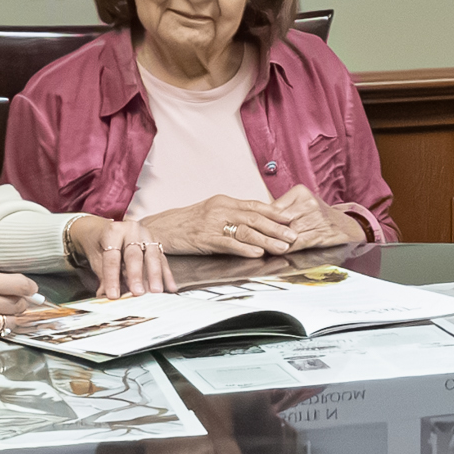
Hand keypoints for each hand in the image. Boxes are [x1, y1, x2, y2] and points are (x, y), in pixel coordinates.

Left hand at [65, 215, 170, 297]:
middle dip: (137, 275)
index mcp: (113, 231)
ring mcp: (146, 235)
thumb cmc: (100, 246)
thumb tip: (105, 298)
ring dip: (155, 276)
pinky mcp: (156, 244)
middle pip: (134, 255)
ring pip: (152, 256)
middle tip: (138, 292)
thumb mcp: (96, 258)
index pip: (113, 257)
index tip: (113, 295)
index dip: (112, 277)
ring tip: (156, 291)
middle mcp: (131, 230)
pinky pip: (162, 260)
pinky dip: (167, 275)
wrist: (104, 230)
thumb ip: (103, 277)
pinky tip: (170, 288)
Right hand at [141, 191, 343, 261]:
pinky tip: (257, 252)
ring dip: (267, 239)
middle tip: (294, 235)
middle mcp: (220, 210)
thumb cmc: (186, 223)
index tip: (291, 218)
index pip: (254, 205)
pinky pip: (228, 243)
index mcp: (224, 202)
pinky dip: (244, 248)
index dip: (274, 211)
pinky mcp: (205, 238)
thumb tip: (254, 222)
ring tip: (282, 246)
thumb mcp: (211, 213)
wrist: (160, 229)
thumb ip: (231, 215)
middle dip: (277, 227)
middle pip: (254, 217)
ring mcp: (213, 224)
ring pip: (246, 230)